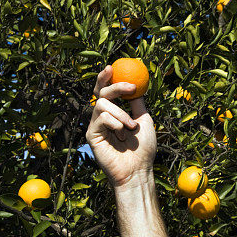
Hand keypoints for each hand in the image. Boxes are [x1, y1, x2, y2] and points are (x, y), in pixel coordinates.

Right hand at [86, 65, 156, 187]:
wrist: (138, 170)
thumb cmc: (143, 150)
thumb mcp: (144, 120)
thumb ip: (137, 104)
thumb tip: (137, 84)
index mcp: (114, 113)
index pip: (105, 91)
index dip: (105, 78)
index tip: (112, 67)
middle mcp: (102, 118)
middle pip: (100, 92)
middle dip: (115, 87)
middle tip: (130, 88)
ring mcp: (95, 126)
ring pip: (102, 104)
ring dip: (122, 114)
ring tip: (131, 128)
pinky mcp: (91, 135)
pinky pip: (101, 118)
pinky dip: (115, 123)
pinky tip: (122, 135)